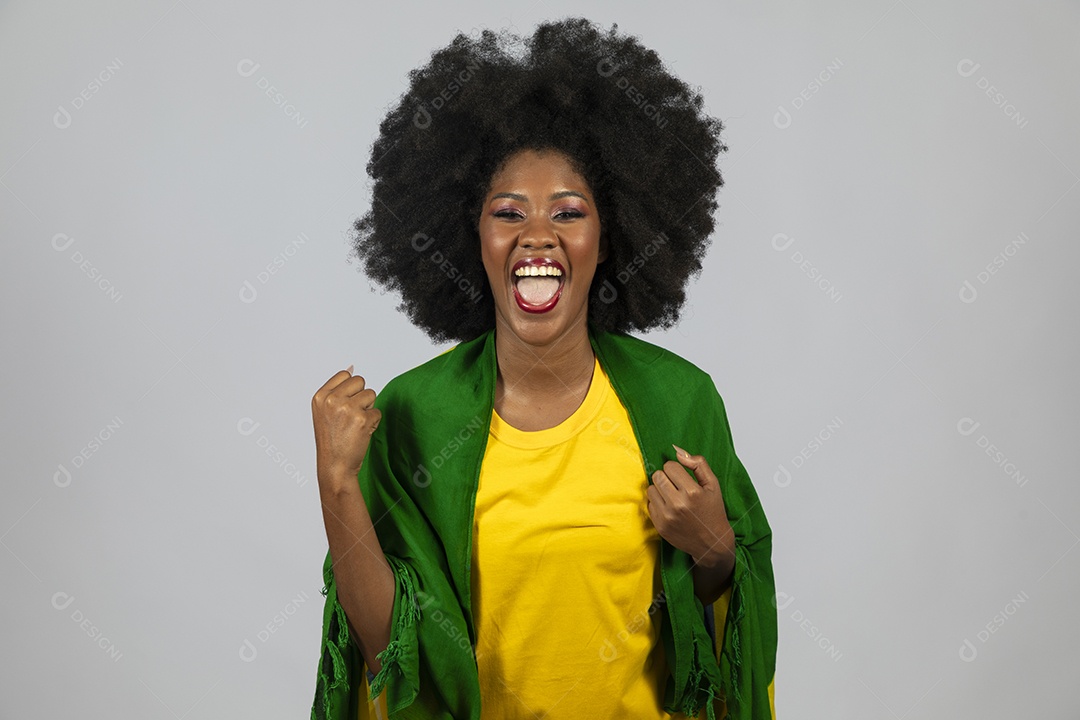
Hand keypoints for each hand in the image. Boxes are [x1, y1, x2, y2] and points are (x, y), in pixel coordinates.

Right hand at [311, 365, 381, 487]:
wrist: (335, 466)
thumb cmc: (331, 439)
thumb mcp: (324, 411)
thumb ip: (337, 389)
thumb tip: (352, 366)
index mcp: (320, 396)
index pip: (345, 375)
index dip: (351, 389)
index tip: (345, 405)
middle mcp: (332, 400)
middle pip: (360, 381)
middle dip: (361, 397)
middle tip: (352, 416)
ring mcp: (347, 409)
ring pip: (371, 394)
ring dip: (368, 409)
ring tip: (356, 424)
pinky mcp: (362, 419)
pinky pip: (377, 411)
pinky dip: (373, 422)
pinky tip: (361, 433)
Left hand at [646, 444, 734, 567]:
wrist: (712, 542)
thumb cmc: (713, 511)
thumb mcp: (713, 484)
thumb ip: (698, 464)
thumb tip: (678, 452)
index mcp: (692, 492)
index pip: (669, 466)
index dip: (675, 469)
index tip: (682, 477)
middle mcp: (678, 504)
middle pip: (657, 475)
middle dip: (666, 477)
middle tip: (676, 486)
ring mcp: (667, 516)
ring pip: (651, 489)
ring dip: (660, 489)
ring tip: (672, 496)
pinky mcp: (660, 526)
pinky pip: (649, 504)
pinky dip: (657, 503)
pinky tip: (669, 508)